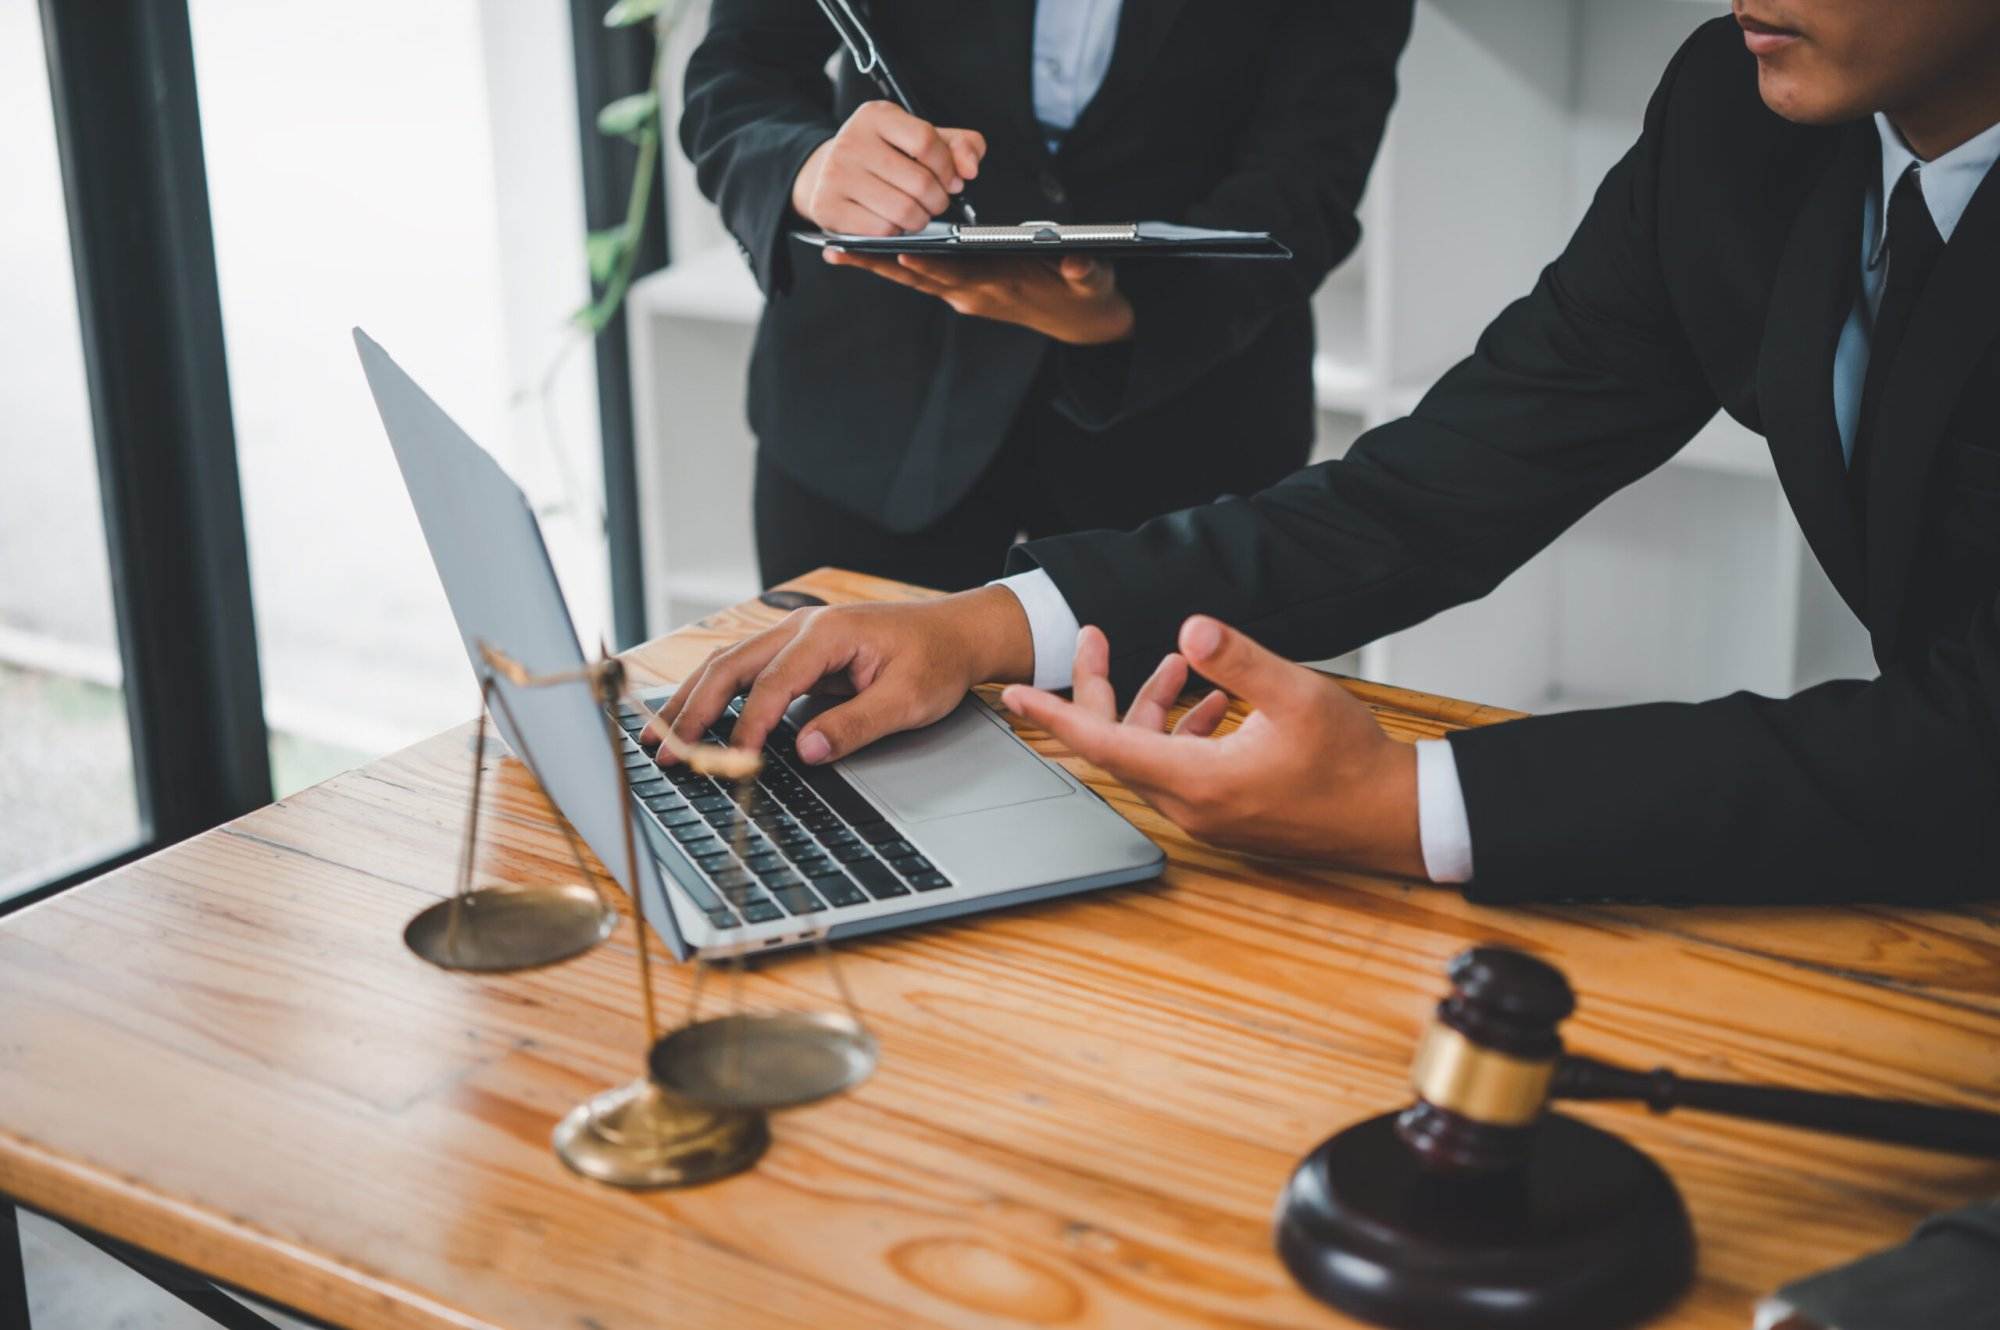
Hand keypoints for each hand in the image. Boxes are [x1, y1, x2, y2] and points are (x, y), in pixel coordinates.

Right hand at [644, 586, 1033, 764]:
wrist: (957, 633)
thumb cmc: (937, 659)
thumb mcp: (908, 699)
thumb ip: (856, 724)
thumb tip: (808, 749)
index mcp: (828, 634)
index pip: (772, 683)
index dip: (749, 726)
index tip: (733, 761)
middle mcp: (802, 629)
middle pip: (730, 666)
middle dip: (694, 708)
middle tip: (664, 749)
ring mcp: (795, 636)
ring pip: (729, 664)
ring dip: (693, 698)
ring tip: (661, 734)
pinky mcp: (797, 651)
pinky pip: (745, 670)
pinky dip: (715, 692)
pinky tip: (696, 716)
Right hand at [791, 101, 985, 235]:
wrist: (831, 173)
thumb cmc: (887, 157)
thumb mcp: (922, 140)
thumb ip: (960, 146)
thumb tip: (970, 169)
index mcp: (877, 116)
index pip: (926, 141)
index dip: (948, 168)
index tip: (953, 181)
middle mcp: (852, 140)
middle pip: (919, 181)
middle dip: (938, 200)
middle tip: (935, 202)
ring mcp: (836, 174)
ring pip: (903, 210)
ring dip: (920, 219)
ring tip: (917, 213)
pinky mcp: (828, 206)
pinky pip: (881, 230)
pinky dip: (896, 232)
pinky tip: (893, 222)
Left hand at [822, 250, 1135, 344]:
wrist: (1081, 321)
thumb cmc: (1085, 293)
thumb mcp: (1094, 281)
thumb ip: (1086, 271)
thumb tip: (1078, 261)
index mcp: (1003, 288)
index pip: (960, 276)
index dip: (931, 267)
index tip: (902, 257)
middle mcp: (976, 295)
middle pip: (921, 277)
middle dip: (881, 264)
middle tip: (839, 251)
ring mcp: (965, 295)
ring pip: (914, 278)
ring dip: (876, 265)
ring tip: (836, 250)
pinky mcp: (962, 291)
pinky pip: (921, 278)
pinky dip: (893, 266)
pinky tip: (865, 252)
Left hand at [999, 618, 1425, 877]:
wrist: (1397, 818)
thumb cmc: (1353, 762)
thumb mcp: (1297, 694)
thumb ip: (1239, 659)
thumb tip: (1189, 629)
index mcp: (1198, 781)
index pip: (1104, 745)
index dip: (1056, 714)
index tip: (1015, 695)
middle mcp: (1193, 806)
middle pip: (1120, 746)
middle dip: (1104, 690)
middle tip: (1097, 640)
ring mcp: (1209, 816)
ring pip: (1152, 757)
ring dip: (1154, 708)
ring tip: (1181, 665)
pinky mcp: (1228, 815)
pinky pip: (1181, 770)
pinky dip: (1183, 733)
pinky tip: (1217, 701)